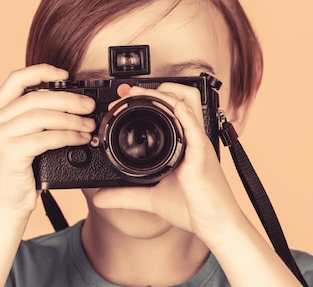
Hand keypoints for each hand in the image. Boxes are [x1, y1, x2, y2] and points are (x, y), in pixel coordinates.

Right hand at [0, 64, 96, 220]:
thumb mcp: (17, 140)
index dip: (41, 71)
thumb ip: (30, 119)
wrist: (3, 209)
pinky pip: (46, 138)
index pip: (15, 79)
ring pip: (42, 116)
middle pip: (35, 97)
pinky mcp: (9, 154)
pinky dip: (68, 135)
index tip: (64, 74)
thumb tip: (66, 101)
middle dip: (67, 99)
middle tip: (88, 105)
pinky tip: (81, 138)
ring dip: (71, 118)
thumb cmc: (16, 175)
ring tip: (89, 123)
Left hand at [92, 83, 244, 240]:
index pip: (171, 109)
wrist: (214, 225)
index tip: (126, 95)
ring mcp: (198, 146)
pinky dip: (186, 116)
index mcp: (184, 143)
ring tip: (147, 92)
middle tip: (131, 90)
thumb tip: (99, 198)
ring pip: (189, 105)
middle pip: (182, 97)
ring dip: (168, 94)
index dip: (151, 97)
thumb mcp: (150, 199)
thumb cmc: (192, 208)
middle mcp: (192, 139)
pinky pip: (196, 131)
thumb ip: (124, 196)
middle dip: (158, 88)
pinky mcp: (202, 158)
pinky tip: (176, 108)